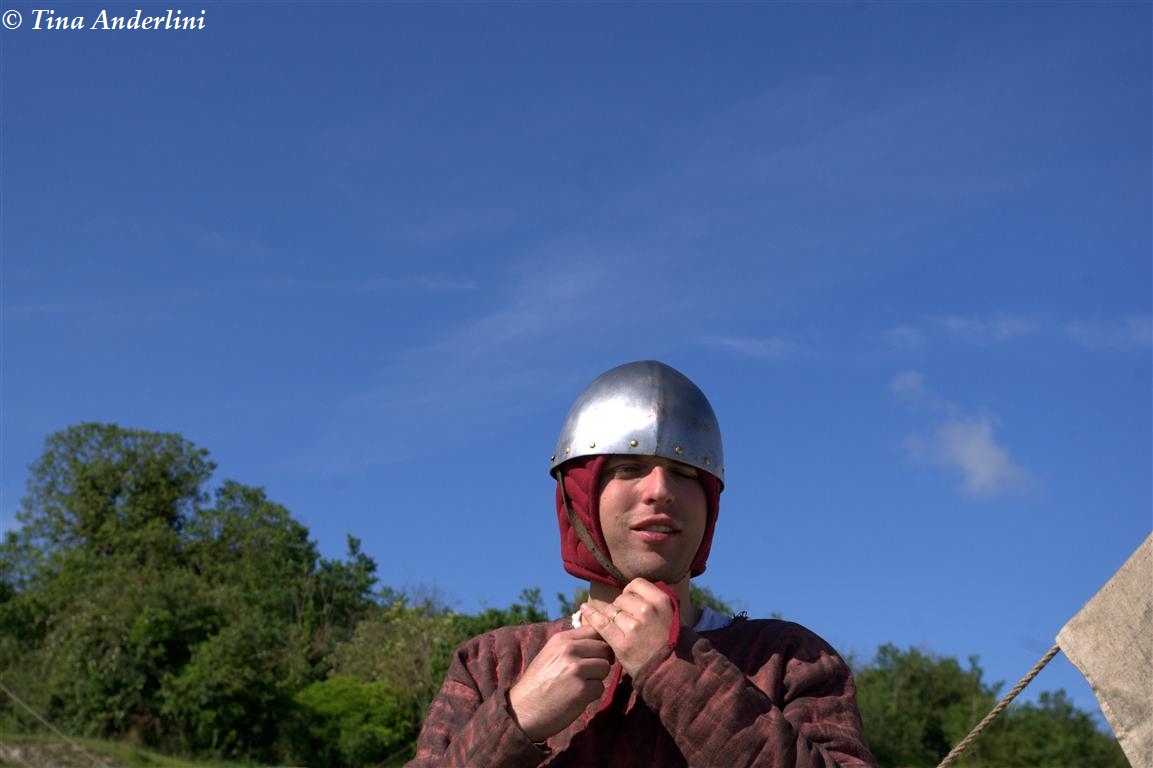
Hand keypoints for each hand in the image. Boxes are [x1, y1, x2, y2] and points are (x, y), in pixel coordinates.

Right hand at [508, 625, 613, 741]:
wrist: (522, 711)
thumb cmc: (538, 684)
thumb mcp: (550, 654)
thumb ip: (572, 644)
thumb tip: (598, 636)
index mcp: (561, 639)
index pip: (594, 630)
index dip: (600, 642)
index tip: (597, 654)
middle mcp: (569, 650)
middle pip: (604, 648)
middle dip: (600, 661)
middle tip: (587, 675)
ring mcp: (575, 669)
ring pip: (605, 667)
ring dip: (597, 679)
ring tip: (578, 686)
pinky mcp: (581, 689)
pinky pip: (600, 687)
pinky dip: (592, 695)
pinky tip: (576, 698)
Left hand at [579, 578, 675, 676]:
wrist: (671, 671)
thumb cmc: (671, 643)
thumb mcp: (671, 615)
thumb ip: (654, 601)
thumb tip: (632, 591)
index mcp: (661, 601)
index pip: (636, 584)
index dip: (630, 592)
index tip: (629, 601)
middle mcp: (647, 610)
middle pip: (621, 598)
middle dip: (620, 607)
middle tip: (624, 620)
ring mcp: (634, 626)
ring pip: (611, 611)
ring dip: (610, 617)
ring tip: (616, 626)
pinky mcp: (621, 642)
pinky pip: (601, 623)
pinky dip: (591, 615)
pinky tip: (584, 609)